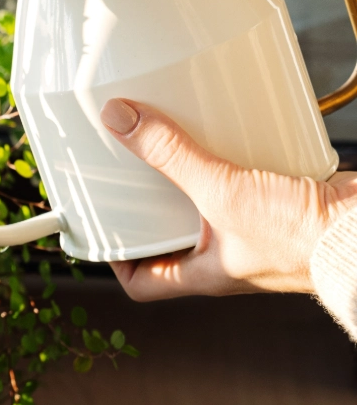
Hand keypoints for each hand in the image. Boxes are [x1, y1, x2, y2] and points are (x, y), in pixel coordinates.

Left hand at [99, 98, 356, 300]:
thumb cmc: (304, 239)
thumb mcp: (222, 192)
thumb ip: (171, 155)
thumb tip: (120, 121)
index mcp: (203, 274)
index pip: (143, 283)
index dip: (117, 259)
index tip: (101, 228)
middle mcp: (225, 257)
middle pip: (170, 238)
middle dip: (148, 207)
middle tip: (126, 174)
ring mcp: (253, 232)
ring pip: (206, 207)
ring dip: (188, 177)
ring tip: (166, 143)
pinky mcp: (279, 204)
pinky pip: (242, 183)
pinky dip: (230, 159)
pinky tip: (222, 132)